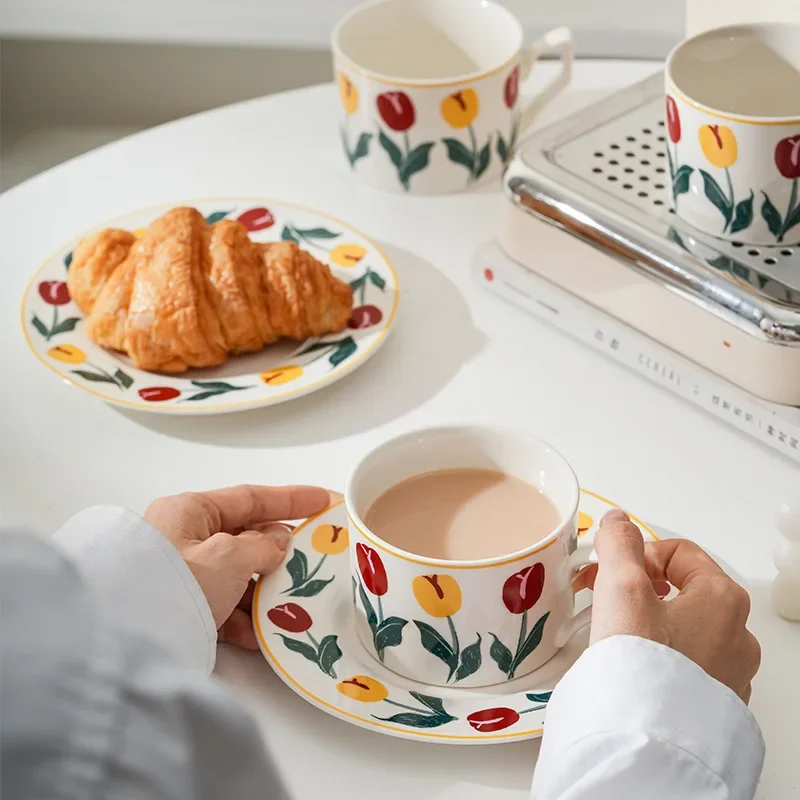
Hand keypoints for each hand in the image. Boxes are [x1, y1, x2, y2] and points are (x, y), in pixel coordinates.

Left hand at [145, 484, 332, 649]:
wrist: (125, 637)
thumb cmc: (176, 581)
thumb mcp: (230, 555)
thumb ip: (263, 545)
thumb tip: (279, 541)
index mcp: (191, 511)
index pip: (250, 497)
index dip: (291, 499)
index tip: (323, 500)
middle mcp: (183, 538)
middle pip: (244, 538)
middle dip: (279, 553)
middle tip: (314, 561)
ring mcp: (179, 575)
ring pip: (234, 577)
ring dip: (262, 591)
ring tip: (290, 604)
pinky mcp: (177, 608)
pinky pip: (218, 608)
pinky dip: (241, 620)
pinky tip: (260, 635)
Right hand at [579, 509, 760, 702]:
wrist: (646, 742)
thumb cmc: (640, 659)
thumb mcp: (622, 584)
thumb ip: (619, 543)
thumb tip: (619, 520)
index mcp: (724, 599)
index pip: (680, 553)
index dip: (638, 555)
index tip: (609, 574)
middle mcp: (738, 636)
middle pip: (683, 590)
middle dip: (638, 588)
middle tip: (603, 599)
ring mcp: (730, 675)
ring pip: (685, 630)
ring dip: (649, 623)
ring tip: (615, 637)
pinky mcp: (714, 707)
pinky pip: (687, 666)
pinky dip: (661, 658)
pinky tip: (634, 669)